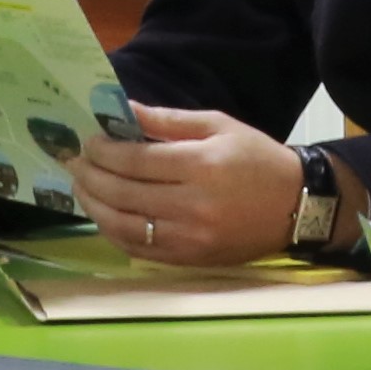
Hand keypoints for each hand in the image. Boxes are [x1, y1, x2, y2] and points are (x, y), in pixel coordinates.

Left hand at [64, 104, 306, 268]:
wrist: (296, 206)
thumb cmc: (256, 159)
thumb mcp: (218, 126)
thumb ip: (167, 120)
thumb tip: (120, 109)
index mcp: (202, 166)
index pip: (136, 160)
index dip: (104, 150)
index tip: (87, 140)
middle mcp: (193, 205)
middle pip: (123, 193)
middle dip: (90, 175)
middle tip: (74, 161)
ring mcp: (190, 238)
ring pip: (124, 225)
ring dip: (94, 206)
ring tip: (81, 187)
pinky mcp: (189, 260)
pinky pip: (138, 249)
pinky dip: (114, 231)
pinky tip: (104, 215)